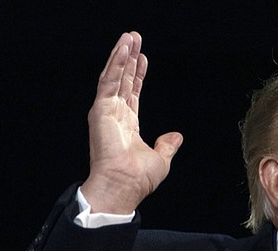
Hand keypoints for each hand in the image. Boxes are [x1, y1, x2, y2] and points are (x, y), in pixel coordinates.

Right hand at [81, 32, 182, 213]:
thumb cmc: (137, 179)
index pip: (132, 94)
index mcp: (127, 125)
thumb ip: (167, 145)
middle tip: (134, 38)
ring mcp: (106, 111)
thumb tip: (177, 136)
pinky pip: (108, 82)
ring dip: (121, 55)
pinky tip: (123, 50)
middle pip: (123, 81)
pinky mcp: (100, 109)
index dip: (138, 76)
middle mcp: (115, 116)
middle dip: (129, 59)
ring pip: (114, 76)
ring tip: (129, 37)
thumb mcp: (160, 159)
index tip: (144, 59)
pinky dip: (116, 64)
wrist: (124, 186)